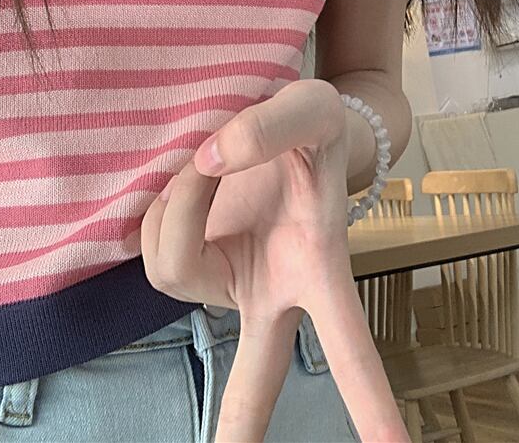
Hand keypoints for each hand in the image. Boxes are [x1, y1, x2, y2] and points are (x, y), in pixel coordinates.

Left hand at [140, 77, 410, 442]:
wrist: (277, 119)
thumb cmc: (312, 127)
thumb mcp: (313, 107)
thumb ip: (269, 126)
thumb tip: (209, 162)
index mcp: (317, 266)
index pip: (350, 343)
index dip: (372, 400)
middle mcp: (269, 287)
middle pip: (258, 373)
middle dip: (244, 423)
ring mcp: (222, 277)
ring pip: (171, 262)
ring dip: (179, 197)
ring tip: (205, 157)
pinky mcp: (182, 255)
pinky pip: (147, 237)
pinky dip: (159, 197)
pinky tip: (185, 177)